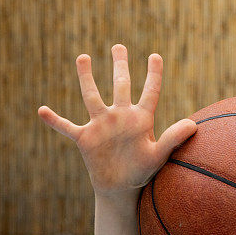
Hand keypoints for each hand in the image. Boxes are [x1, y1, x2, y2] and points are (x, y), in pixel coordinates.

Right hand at [38, 44, 196, 199]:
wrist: (122, 188)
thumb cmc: (143, 171)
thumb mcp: (159, 156)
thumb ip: (173, 139)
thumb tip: (194, 125)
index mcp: (141, 119)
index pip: (150, 92)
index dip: (154, 74)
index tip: (155, 56)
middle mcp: (121, 116)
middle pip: (120, 85)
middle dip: (119, 66)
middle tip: (118, 46)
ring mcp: (101, 125)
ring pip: (92, 97)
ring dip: (86, 78)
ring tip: (83, 57)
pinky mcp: (85, 138)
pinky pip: (67, 127)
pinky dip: (54, 120)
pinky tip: (41, 110)